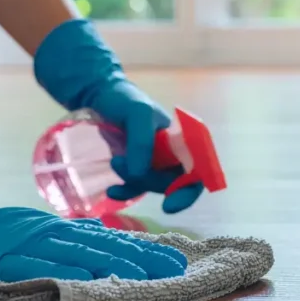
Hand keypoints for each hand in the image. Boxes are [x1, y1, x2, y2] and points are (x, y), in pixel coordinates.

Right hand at [0, 205, 186, 282]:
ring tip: (145, 276)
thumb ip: (68, 233)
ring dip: (113, 264)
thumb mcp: (35, 228)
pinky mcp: (6, 261)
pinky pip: (39, 267)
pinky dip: (64, 272)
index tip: (176, 259)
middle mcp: (50, 232)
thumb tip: (104, 233)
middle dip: (142, 257)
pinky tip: (87, 278)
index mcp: (58, 227)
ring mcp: (28, 245)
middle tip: (176, 269)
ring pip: (78, 254)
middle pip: (103, 244)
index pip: (109, 237)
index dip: (144, 249)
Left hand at [85, 82, 204, 213]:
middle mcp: (173, 153)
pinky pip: (137, 186)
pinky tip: (112, 190)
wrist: (102, 95)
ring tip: (114, 162)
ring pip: (152, 186)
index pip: (198, 172)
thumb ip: (143, 142)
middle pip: (172, 183)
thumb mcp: (138, 114)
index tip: (169, 205)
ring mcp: (155, 161)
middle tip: (121, 165)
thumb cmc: (126, 99)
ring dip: (133, 182)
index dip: (188, 191)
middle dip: (149, 181)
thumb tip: (141, 174)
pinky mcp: (138, 165)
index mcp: (183, 139)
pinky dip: (126, 191)